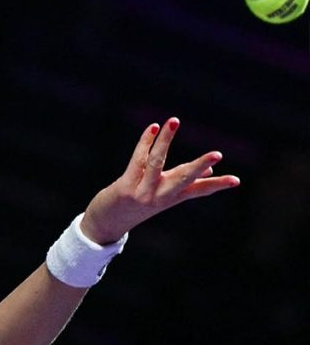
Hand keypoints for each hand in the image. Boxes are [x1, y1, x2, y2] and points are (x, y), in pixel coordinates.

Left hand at [80, 117, 240, 243]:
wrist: (106, 223)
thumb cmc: (136, 204)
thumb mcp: (162, 195)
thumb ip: (186, 182)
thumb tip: (211, 172)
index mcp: (172, 197)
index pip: (199, 191)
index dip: (217, 185)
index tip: (237, 181)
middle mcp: (160, 196)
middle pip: (182, 179)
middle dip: (199, 166)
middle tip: (217, 155)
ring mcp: (142, 192)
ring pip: (156, 162)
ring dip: (165, 140)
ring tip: (174, 120)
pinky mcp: (126, 187)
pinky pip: (137, 161)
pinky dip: (145, 142)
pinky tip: (153, 127)